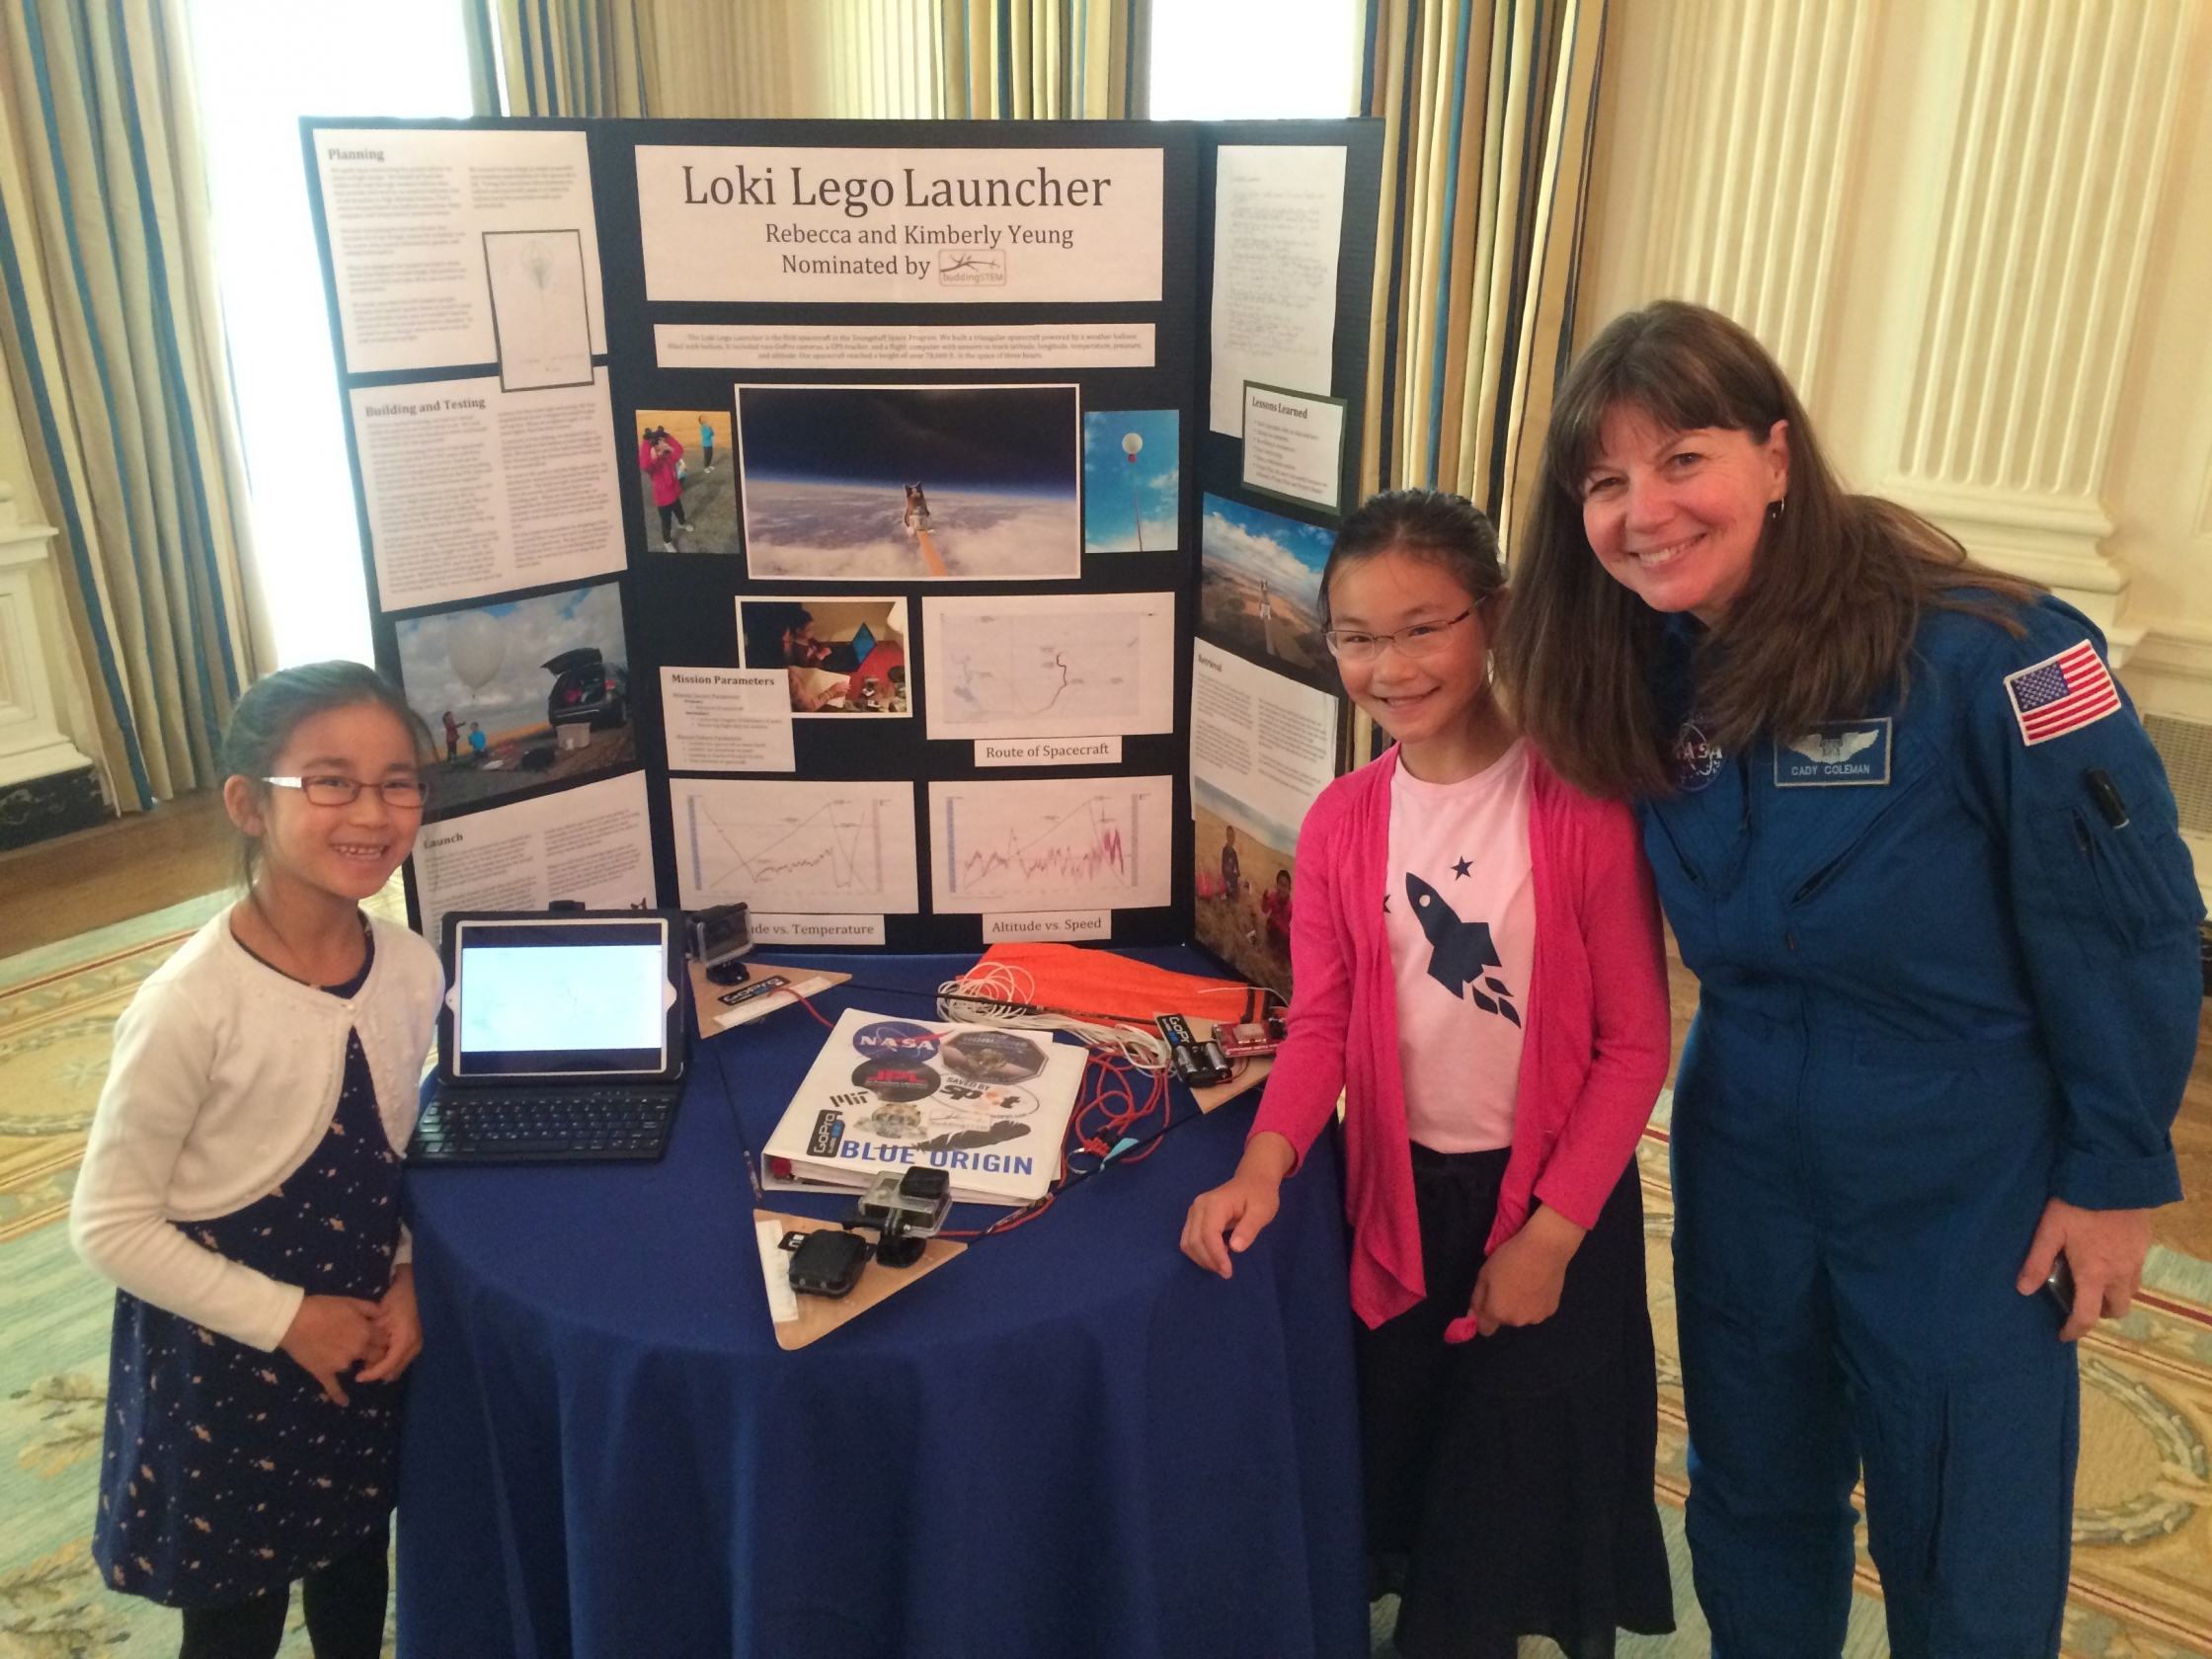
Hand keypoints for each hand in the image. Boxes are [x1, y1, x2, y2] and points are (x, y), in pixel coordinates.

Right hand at [279, 1294, 381, 1405]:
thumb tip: (384, 1313)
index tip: (381, 1339)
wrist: (293, 1321)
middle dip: (376, 1354)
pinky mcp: (325, 1372)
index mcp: (365, 1332)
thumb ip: (369, 1308)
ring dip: (356, 1364)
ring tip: (347, 1357)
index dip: (384, 1339)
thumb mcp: (350, 1301)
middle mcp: (358, 1350)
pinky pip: (334, 1387)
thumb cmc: (322, 1308)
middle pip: (375, 1356)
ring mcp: (342, 1364)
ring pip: (356, 1367)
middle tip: (372, 1351)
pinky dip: (339, 1395)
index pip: (384, 1339)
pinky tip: (344, 1403)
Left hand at [357, 1265, 421, 1383]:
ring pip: (398, 1367)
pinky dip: (389, 1361)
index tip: (357, 1377)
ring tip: (367, 1361)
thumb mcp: (380, 1318)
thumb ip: (372, 1338)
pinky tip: (378, 1354)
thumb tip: (363, 1359)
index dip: (372, 1374)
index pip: (388, 1366)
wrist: (414, 1289)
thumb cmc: (396, 1300)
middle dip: (377, 1372)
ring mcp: (416, 1346)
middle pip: (394, 1371)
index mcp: (405, 1340)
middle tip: (361, 1368)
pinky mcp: (415, 1344)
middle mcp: (414, 1347)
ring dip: (383, 1368)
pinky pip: (401, 1360)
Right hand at [1181, 1133, 1295, 1278]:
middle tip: (1227, 1271)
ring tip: (1222, 1265)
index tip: (1228, 1271)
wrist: (1253, 1179)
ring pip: (1187, 1242)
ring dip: (1202, 1258)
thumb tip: (1235, 1248)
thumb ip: (1249, 1228)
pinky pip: (1188, 1239)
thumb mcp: (1262, 1211)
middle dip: (1208, 1260)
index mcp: (1215, 1204)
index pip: (1208, 1234)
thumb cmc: (1260, 1195)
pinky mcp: (1193, 1217)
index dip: (1215, 1256)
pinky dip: (1199, 1252)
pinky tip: (1215, 1255)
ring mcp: (1193, 1211)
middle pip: (1194, 1240)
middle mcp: (1199, 1206)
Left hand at [1467, 1206, 1586, 1335]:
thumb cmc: (1510, 1258)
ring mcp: (1536, 1317)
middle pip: (1505, 1319)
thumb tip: (1473, 1316)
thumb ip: (1477, 1299)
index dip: (1483, 1317)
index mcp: (1497, 1313)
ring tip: (1525, 1283)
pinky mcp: (1551, 1310)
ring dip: (1521, 1306)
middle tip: (1508, 1283)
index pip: (1485, 1329)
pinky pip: (1537, 1310)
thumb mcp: (1484, 1274)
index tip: (1487, 1301)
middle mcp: (1517, 1321)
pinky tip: (1538, 1284)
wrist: (1544, 1249)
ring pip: (1522, 1315)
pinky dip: (1536, 1302)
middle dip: (1503, 1307)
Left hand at [2017, 1198, 2152, 1341]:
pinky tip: (2106, 1258)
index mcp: (2095, 1274)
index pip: (2088, 1316)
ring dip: (2114, 1294)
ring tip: (2093, 1281)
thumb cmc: (2076, 1204)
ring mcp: (2136, 1259)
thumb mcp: (2050, 1230)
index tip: (2062, 1333)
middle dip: (2100, 1313)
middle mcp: (2120, 1273)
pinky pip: (2137, 1271)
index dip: (2074, 1330)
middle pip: (2118, 1309)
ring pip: (2130, 1291)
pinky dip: (2123, 1275)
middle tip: (2080, 1302)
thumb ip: (2037, 1261)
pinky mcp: (2144, 1244)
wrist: (2113, 1176)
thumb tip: (2023, 1290)